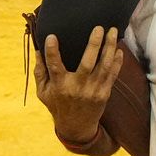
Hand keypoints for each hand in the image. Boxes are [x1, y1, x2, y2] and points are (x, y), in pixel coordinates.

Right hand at [34, 25, 121, 143]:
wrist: (76, 128)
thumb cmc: (57, 105)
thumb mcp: (43, 92)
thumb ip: (40, 71)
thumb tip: (37, 49)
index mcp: (59, 86)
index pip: (54, 66)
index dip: (52, 51)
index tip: (52, 36)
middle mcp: (77, 87)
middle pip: (87, 63)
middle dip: (94, 44)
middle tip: (99, 27)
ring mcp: (93, 90)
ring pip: (104, 66)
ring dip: (109, 47)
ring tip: (112, 31)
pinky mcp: (104, 93)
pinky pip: (113, 74)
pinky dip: (117, 61)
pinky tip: (118, 49)